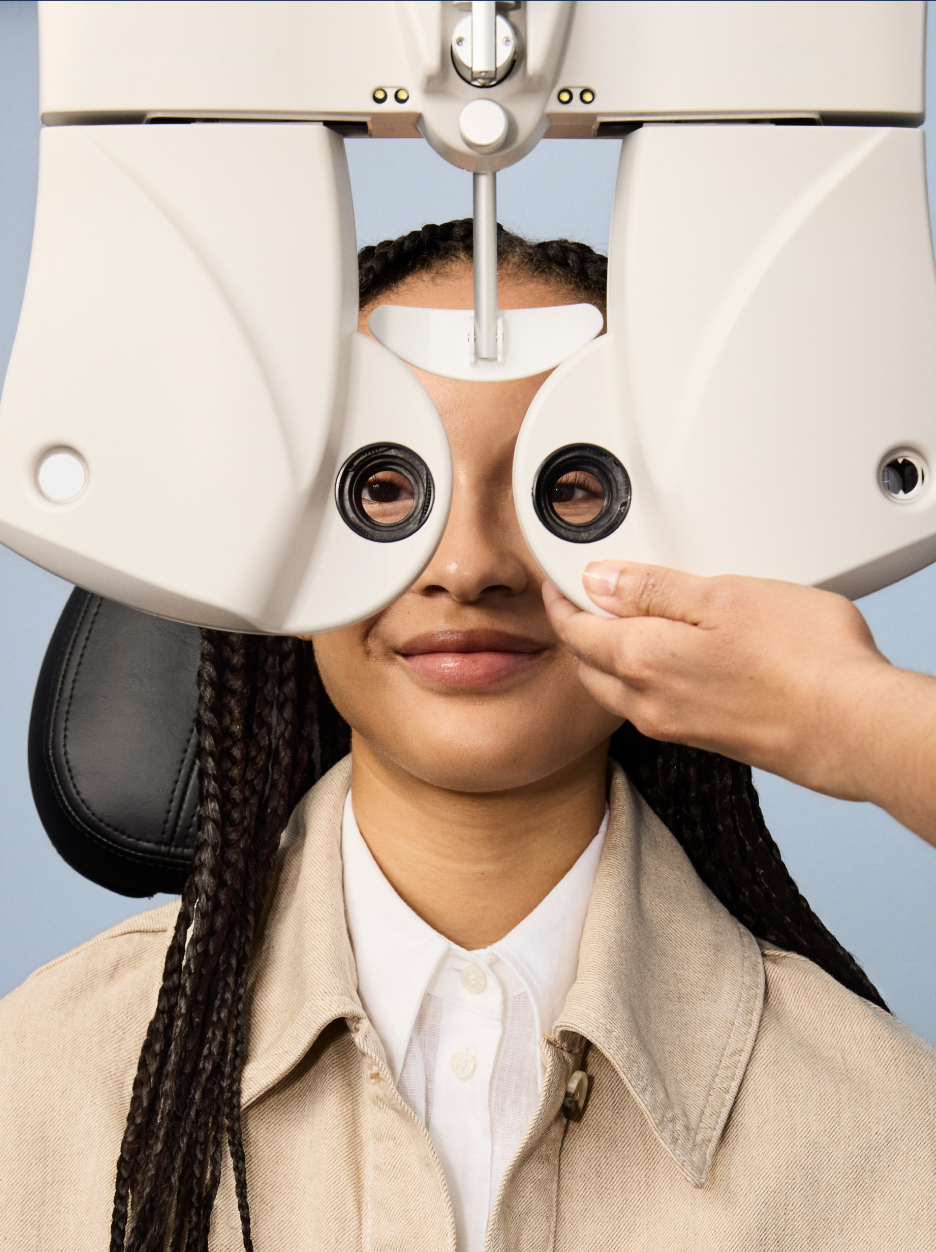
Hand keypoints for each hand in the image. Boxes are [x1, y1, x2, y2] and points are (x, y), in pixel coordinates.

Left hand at [543, 561, 935, 845]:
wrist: (852, 728)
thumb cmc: (800, 660)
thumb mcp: (721, 596)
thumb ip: (653, 589)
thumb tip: (598, 582)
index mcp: (641, 661)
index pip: (575, 632)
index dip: (560, 602)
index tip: (558, 583)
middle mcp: (649, 703)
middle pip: (589, 666)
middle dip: (577, 633)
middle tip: (581, 601)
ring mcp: (677, 727)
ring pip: (617, 691)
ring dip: (607, 659)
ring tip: (622, 625)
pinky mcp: (706, 739)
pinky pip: (651, 707)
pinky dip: (642, 680)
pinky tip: (669, 661)